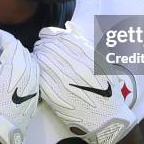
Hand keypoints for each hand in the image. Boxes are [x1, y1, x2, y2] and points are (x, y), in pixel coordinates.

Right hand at [0, 21, 39, 143]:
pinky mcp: (34, 99)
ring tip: (2, 63)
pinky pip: (31, 79)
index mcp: (20, 64)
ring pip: (28, 65)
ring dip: (17, 60)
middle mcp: (32, 73)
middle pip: (22, 52)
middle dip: (9, 47)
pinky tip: (10, 79)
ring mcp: (35, 87)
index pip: (12, 42)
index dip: (0, 36)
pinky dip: (22, 73)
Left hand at [33, 21, 136, 143]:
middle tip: (40, 46)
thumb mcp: (101, 61)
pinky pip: (40, 77)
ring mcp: (64, 81)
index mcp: (87, 55)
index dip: (49, 34)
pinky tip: (38, 69)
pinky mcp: (55, 95)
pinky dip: (37, 70)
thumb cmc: (106, 88)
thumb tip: (69, 26)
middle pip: (48, 46)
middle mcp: (75, 66)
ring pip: (42, 60)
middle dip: (42, 44)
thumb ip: (84, 42)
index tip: (46, 36)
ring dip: (37, 55)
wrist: (107, 117)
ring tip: (39, 56)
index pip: (60, 36)